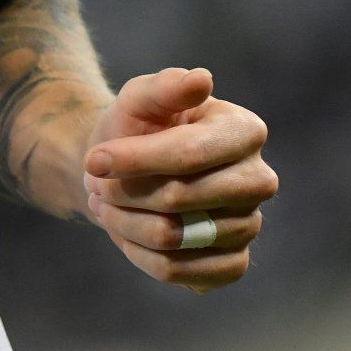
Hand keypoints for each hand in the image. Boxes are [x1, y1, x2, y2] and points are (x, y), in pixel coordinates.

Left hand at [80, 68, 275, 294]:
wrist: (130, 170)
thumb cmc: (139, 127)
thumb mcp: (141, 98)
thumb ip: (165, 87)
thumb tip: (201, 79)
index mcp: (245, 131)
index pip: (189, 154)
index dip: (135, 159)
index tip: (92, 160)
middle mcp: (258, 180)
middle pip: (180, 198)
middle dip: (125, 192)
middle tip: (97, 183)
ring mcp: (250, 225)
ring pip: (173, 237)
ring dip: (123, 222)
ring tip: (106, 203)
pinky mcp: (233, 263)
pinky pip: (179, 272)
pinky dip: (139, 254)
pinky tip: (126, 231)